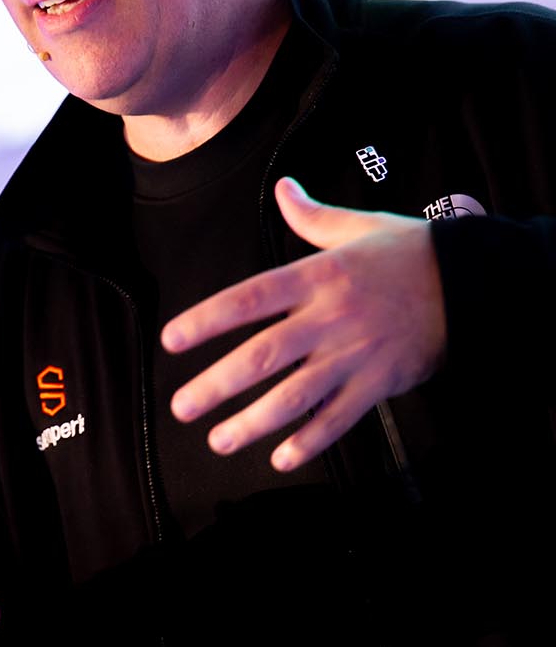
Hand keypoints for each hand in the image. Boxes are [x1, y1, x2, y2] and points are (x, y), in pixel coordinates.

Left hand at [161, 177, 445, 471]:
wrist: (473, 283)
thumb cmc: (410, 253)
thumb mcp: (358, 226)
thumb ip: (311, 216)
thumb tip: (283, 188)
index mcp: (318, 276)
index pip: (249, 299)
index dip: (207, 320)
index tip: (173, 340)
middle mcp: (330, 318)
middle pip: (263, 356)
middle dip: (217, 385)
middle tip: (182, 407)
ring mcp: (355, 354)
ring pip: (295, 396)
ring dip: (253, 423)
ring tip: (219, 440)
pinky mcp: (380, 383)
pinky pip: (339, 418)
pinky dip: (310, 441)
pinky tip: (282, 458)